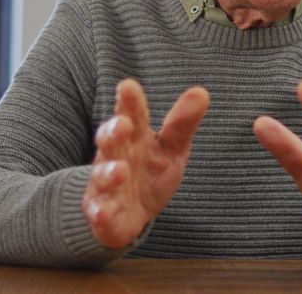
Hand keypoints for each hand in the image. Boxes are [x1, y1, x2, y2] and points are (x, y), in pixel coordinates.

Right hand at [84, 79, 208, 248]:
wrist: (128, 212)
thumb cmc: (150, 171)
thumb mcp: (172, 147)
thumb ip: (182, 123)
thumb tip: (201, 92)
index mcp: (134, 137)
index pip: (131, 115)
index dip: (130, 102)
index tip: (128, 86)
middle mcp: (115, 156)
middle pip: (110, 141)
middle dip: (113, 132)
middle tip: (123, 124)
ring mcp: (106, 186)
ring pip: (103, 177)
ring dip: (108, 173)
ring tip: (120, 170)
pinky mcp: (103, 214)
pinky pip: (100, 214)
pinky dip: (101, 213)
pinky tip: (102, 213)